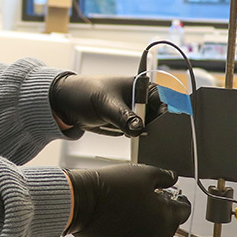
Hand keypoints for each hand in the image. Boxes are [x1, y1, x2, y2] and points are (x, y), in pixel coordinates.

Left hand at [49, 74, 164, 136]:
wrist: (69, 105)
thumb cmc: (86, 94)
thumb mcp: (105, 104)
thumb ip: (123, 116)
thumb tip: (139, 129)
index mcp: (142, 87)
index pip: (164, 100)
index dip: (167, 114)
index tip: (167, 128)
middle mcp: (143, 101)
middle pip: (161, 117)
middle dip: (160, 130)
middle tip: (159, 141)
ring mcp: (137, 114)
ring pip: (152, 129)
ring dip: (151, 138)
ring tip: (150, 147)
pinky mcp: (129, 126)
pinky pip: (140, 136)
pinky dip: (141, 142)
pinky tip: (141, 149)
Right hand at [64, 164, 189, 236]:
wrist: (82, 201)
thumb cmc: (110, 187)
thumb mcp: (143, 173)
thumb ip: (164, 176)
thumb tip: (173, 178)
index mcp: (165, 217)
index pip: (183, 210)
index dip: (179, 200)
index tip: (174, 196)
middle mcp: (156, 236)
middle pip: (168, 224)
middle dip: (162, 212)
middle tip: (149, 200)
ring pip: (151, 236)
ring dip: (146, 225)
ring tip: (131, 210)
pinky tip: (123, 226)